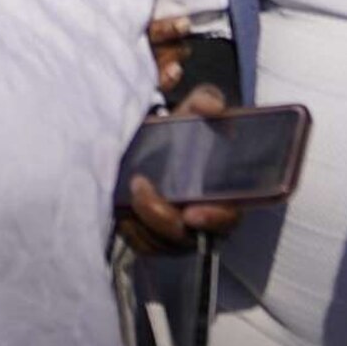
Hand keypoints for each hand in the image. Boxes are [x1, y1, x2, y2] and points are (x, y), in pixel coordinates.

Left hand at [118, 84, 243, 255]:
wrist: (150, 142)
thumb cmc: (178, 131)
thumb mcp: (192, 111)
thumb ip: (206, 101)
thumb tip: (211, 106)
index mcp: (222, 195)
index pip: (227, 218)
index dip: (214, 219)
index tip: (192, 213)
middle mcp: (200, 218)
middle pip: (186, 236)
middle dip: (162, 218)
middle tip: (139, 189)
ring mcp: (175, 231)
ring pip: (160, 243)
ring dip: (141, 222)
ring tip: (124, 193)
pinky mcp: (150, 236)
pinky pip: (140, 244)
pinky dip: (129, 229)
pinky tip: (119, 208)